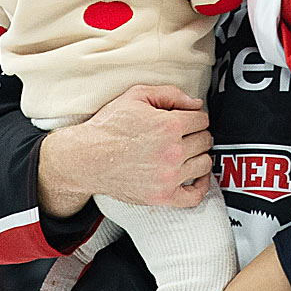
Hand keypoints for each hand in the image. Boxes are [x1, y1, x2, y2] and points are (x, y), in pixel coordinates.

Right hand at [38, 85, 212, 215]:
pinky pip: (195, 195)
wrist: (86, 158)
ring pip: (204, 163)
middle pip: (205, 140)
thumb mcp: (136, 96)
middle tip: (182, 135)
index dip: (194, 117)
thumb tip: (196, 103)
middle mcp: (172, 152)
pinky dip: (201, 186)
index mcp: (169, 125)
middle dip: (196, 134)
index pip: (202, 119)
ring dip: (198, 156)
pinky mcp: (162, 196)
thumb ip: (170, 93)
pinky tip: (197, 176)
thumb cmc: (108, 127)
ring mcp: (169, 176)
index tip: (185, 120)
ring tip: (185, 152)